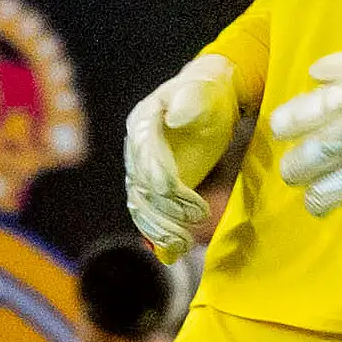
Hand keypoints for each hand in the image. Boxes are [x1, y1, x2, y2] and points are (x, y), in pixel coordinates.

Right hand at [125, 50, 240, 260]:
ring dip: (160, 229)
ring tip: (183, 244)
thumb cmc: (206, 92)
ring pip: (141, 206)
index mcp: (143, 123)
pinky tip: (173, 251)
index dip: (164, 179)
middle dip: (166, 210)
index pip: (146, 157)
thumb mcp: (202, 89)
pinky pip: (148, 214)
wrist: (206, 97)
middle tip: (196, 223)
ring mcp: (141, 171)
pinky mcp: (153, 188)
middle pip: (141, 187)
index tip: (189, 198)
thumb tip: (175, 118)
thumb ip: (189, 102)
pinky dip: (157, 235)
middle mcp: (135, 150)